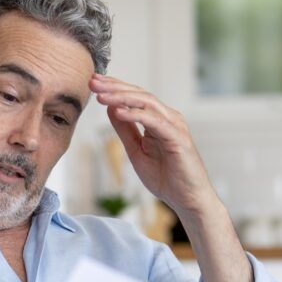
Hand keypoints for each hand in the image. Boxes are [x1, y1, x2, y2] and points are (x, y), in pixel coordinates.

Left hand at [90, 74, 218, 217]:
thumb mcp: (136, 151)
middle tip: (93, 82)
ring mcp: (175, 126)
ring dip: (122, 97)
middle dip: (115, 87)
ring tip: (101, 96)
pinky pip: (155, 122)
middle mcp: (168, 118)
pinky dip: (136, 115)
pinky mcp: (178, 138)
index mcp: (158, 119)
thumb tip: (111, 109)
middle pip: (139, 95)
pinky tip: (119, 112)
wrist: (187, 199)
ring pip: (146, 103)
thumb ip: (125, 131)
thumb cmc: (165, 177)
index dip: (114, 88)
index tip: (94, 83)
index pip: (134, 97)